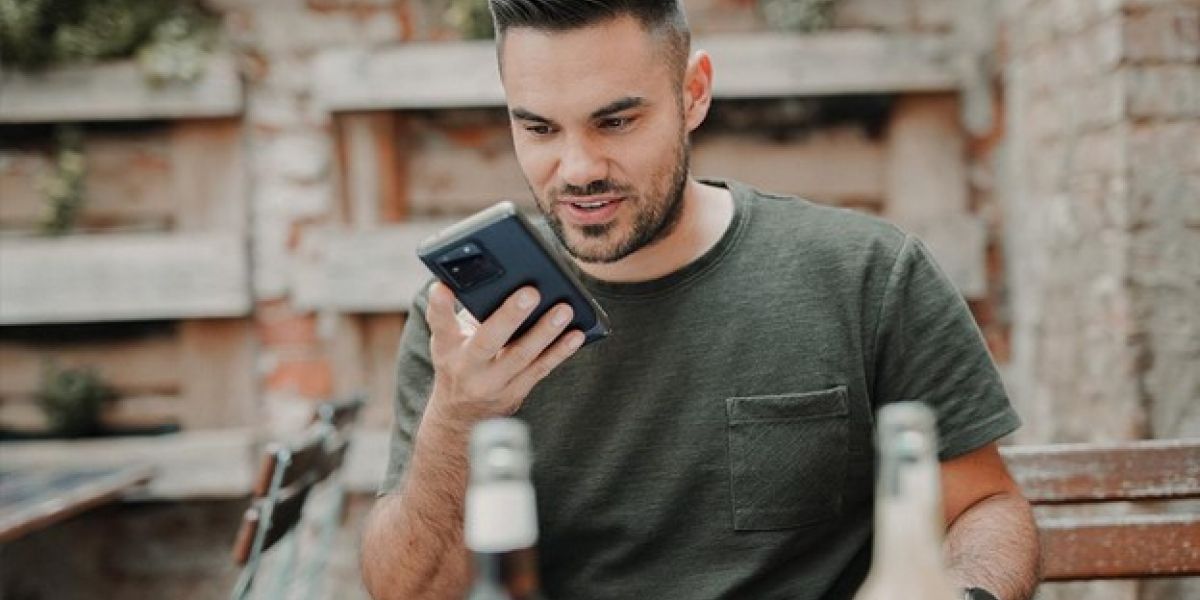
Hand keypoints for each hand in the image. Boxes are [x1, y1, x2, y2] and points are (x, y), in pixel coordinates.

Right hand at [424, 281, 584, 423]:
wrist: (461, 415)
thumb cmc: (459, 362)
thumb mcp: (450, 340)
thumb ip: (462, 314)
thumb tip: (494, 280)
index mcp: (447, 347)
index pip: (439, 323)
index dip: (439, 306)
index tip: (441, 287)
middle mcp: (467, 367)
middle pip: (487, 341)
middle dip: (510, 316)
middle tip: (531, 292)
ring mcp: (493, 383)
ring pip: (521, 356)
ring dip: (545, 332)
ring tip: (564, 310)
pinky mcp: (515, 392)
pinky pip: (540, 369)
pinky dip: (560, 351)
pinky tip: (575, 335)